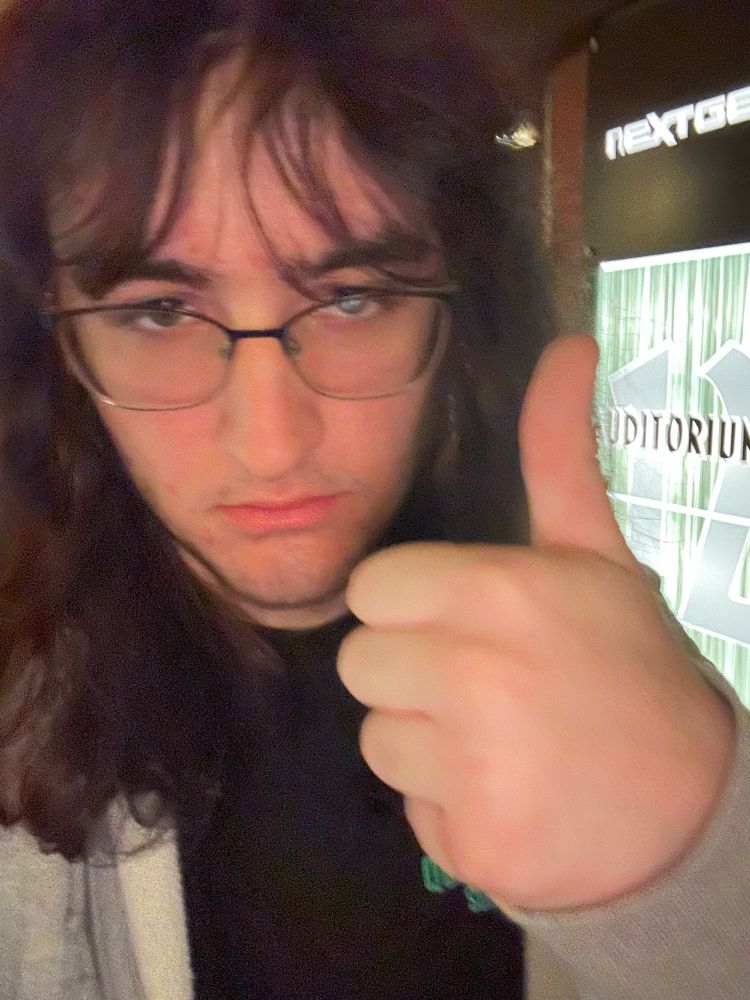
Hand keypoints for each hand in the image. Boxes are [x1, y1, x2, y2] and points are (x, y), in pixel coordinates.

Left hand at [338, 334, 734, 910]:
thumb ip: (560, 452)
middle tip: (489, 686)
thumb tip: (567, 341)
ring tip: (501, 744)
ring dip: (424, 743)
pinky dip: (447, 809)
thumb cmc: (629, 665)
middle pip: (359, 661)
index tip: (469, 622)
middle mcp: (477, 673)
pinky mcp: (469, 846)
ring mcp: (473, 768)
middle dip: (410, 671)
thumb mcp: (594, 552)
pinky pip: (408, 808)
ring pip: (375, 737)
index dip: (412, 605)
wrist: (693, 805)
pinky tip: (508, 797)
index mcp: (500, 591)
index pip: (372, 588)